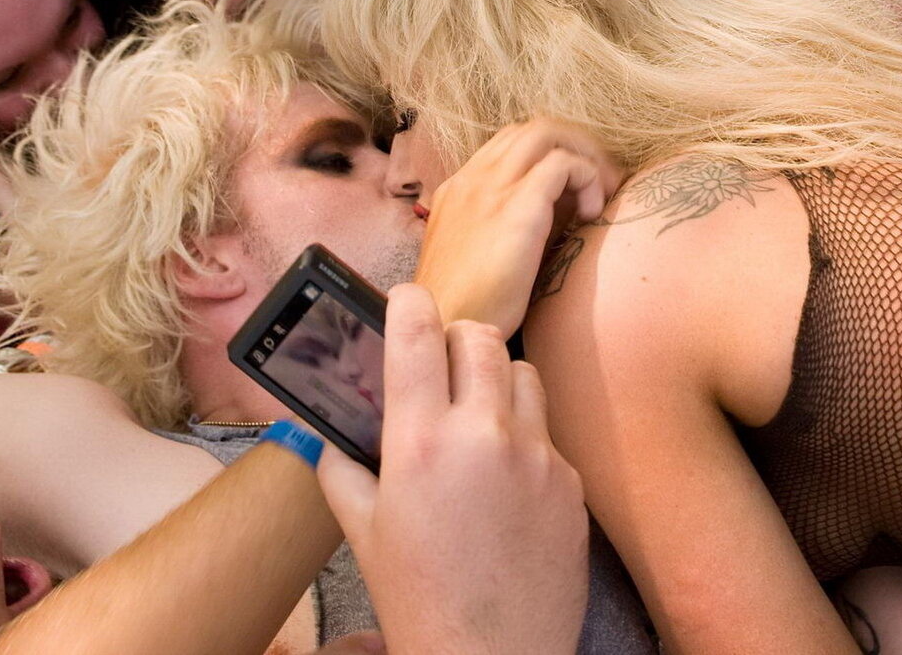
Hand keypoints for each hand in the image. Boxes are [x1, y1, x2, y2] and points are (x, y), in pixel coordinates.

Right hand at [316, 285, 587, 654]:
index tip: (405, 301)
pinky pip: (547, 432)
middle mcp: (483, 435)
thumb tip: (331, 432)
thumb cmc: (420, 599)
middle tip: (441, 365)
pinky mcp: (571, 481)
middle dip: (456, 340)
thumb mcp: (363, 532)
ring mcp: (536, 455)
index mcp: (421, 442)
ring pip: (522, 373)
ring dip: (496, 381)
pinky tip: (506, 481)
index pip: (418, 331)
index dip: (408, 303)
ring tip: (477, 418)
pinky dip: (524, 439)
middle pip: (479, 336)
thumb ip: (344, 469)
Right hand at [416, 119, 622, 335]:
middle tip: (601, 184)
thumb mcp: (484, 255)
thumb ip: (512, 225)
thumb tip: (561, 212)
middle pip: (531, 129)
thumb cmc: (469, 307)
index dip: (552, 155)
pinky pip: (563, 163)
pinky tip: (592, 216)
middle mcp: (472, 178)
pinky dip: (587, 178)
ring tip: (601, 194)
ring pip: (547, 132)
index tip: (578, 190)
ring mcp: (491, 187)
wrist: (447, 331)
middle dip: (575, 146)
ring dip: (584, 155)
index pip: (511, 145)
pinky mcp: (517, 206)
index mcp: (460, 189)